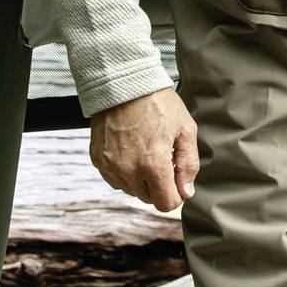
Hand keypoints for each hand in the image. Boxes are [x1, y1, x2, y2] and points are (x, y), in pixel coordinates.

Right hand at [90, 87, 200, 212]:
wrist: (123, 83)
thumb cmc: (157, 102)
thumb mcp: (185, 129)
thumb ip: (188, 164)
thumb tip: (186, 192)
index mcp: (153, 165)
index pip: (166, 203)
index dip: (175, 195)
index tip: (177, 181)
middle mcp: (129, 170)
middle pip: (148, 198)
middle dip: (159, 185)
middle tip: (163, 159)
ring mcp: (110, 166)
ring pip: (131, 190)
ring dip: (141, 179)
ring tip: (146, 152)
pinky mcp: (98, 159)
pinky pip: (114, 179)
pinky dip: (124, 172)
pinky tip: (131, 152)